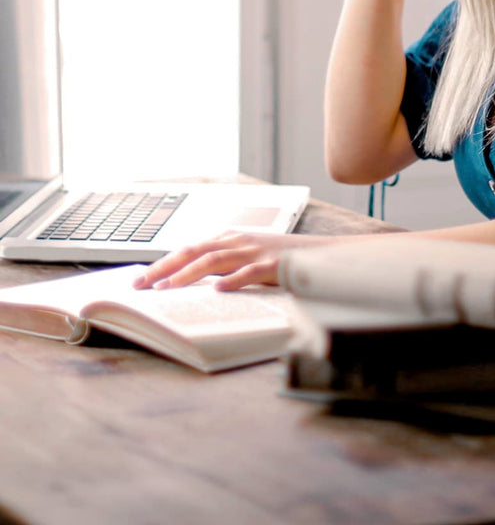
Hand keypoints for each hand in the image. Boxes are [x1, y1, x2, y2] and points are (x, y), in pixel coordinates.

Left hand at [132, 232, 341, 291]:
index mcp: (231, 238)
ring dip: (188, 273)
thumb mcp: (247, 258)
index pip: (190, 248)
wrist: (319, 254)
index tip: (140, 278)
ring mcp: (256, 251)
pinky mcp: (274, 264)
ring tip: (167, 288)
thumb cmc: (280, 259)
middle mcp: (239, 241)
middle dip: (164, 267)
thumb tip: (190, 283)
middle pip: (195, 251)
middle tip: (139, 285)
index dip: (164, 262)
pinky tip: (217, 290)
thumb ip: (223, 266)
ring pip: (215, 259)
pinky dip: (232, 280)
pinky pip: (250, 272)